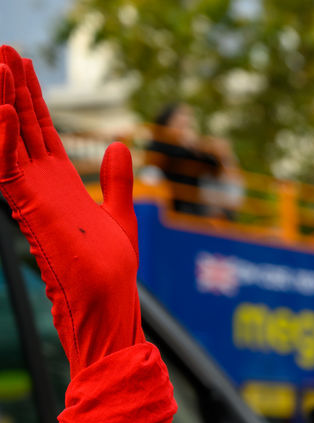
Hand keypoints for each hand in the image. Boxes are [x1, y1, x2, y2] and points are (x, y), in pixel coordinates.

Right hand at [0, 46, 140, 374]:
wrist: (110, 302)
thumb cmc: (113, 270)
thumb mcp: (122, 214)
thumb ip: (117, 179)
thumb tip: (119, 144)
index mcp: (60, 184)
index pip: (41, 131)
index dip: (32, 97)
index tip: (23, 64)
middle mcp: (40, 185)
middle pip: (20, 126)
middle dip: (12, 88)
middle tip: (3, 49)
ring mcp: (32, 196)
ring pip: (8, 139)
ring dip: (2, 102)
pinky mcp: (29, 209)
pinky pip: (7, 167)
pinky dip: (4, 139)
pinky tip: (4, 110)